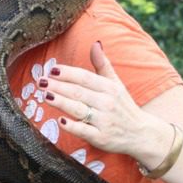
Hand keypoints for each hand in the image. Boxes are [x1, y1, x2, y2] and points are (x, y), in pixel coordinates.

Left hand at [38, 41, 170, 160]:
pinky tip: (60, 121)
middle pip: (78, 92)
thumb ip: (103, 65)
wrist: (141, 134)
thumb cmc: (123, 107)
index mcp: (109, 88)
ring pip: (79, 109)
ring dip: (61, 102)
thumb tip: (95, 43)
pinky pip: (84, 131)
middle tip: (40, 81)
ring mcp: (104, 121)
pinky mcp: (101, 138)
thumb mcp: (116, 84)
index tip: (52, 70)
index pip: (85, 78)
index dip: (68, 73)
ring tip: (45, 95)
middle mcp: (107, 103)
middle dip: (58, 86)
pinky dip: (72, 126)